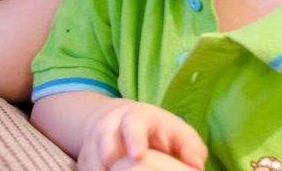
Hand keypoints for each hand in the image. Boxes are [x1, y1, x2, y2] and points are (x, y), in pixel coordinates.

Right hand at [77, 99, 207, 170]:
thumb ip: (191, 147)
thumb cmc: (156, 131)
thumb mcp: (177, 132)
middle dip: (116, 163)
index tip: (138, 155)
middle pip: (107, 145)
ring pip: (94, 162)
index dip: (134, 139)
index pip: (132, 124)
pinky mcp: (84, 158)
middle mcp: (109, 126)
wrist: (116, 121)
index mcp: (136, 116)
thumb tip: (197, 167)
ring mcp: (93, 141)